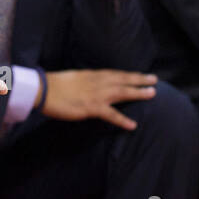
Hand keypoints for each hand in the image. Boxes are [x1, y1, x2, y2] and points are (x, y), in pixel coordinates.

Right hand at [41, 69, 157, 129]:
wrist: (44, 90)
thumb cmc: (53, 85)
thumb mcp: (73, 78)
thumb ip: (84, 81)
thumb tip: (88, 85)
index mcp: (92, 75)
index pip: (115, 73)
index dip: (128, 74)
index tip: (139, 74)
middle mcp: (98, 82)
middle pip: (123, 79)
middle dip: (139, 79)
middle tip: (154, 79)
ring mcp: (97, 95)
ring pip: (122, 92)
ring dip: (138, 93)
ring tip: (152, 94)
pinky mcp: (92, 107)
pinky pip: (111, 114)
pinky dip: (123, 120)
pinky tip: (133, 125)